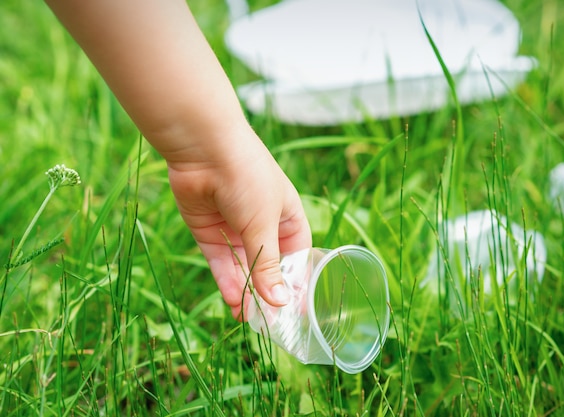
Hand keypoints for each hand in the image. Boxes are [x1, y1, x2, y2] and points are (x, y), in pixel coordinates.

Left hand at [166, 125, 311, 319]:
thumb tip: (280, 303)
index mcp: (288, 218)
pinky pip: (219, 261)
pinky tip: (231, 300)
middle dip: (265, 292)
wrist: (204, 148)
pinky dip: (225, 280)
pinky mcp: (209, 231)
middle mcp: (262, 224)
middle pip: (266, 266)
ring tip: (245, 318)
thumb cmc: (248, 178)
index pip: (296, 257)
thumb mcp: (263, 225)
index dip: (294, 283)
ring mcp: (235, 228)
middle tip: (265, 323)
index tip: (293, 312)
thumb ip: (268, 266)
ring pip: (242, 267)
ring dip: (244, 291)